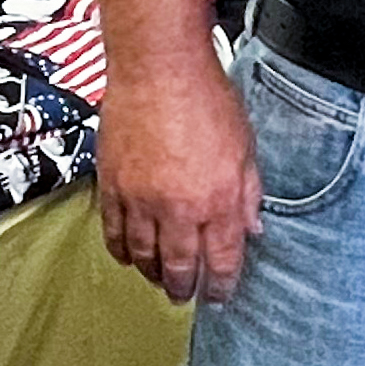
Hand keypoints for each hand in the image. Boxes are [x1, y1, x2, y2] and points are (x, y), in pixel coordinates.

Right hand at [96, 56, 259, 305]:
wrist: (158, 69)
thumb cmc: (206, 98)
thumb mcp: (246, 147)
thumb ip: (249, 193)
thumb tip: (253, 227)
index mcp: (218, 200)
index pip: (221, 261)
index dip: (220, 286)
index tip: (218, 296)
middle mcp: (178, 208)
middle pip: (179, 267)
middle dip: (183, 288)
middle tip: (184, 295)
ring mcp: (140, 200)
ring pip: (143, 256)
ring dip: (151, 274)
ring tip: (158, 280)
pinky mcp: (112, 187)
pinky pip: (113, 233)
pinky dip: (121, 250)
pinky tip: (129, 255)